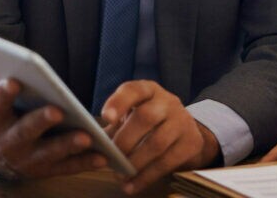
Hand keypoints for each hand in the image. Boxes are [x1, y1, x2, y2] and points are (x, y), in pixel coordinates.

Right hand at [0, 55, 106, 178]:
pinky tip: (102, 156)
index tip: (14, 81)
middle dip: (40, 121)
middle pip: (24, 132)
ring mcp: (27, 160)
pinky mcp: (45, 171)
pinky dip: (85, 163)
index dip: (3, 95)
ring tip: (87, 136)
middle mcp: (8, 144)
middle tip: (57, 111)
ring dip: (68, 145)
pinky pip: (66, 168)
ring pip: (48, 153)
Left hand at [102, 80, 219, 194]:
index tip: (106, 117)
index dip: (119, 102)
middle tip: (111, 158)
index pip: (134, 90)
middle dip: (125, 140)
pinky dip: (146, 177)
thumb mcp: (133, 117)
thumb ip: (112, 126)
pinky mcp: (191, 143)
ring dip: (135, 163)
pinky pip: (167, 162)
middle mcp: (168, 102)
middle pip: (146, 117)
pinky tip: (132, 186)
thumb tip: (86, 143)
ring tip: (120, 176)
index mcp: (149, 91)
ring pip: (157, 143)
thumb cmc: (150, 124)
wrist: (187, 133)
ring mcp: (182, 122)